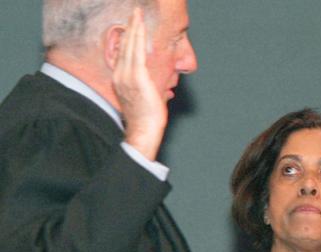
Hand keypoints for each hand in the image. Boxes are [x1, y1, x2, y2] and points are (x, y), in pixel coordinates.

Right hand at [112, 7, 167, 160]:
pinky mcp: (137, 77)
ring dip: (134, 28)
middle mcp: (120, 75)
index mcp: (120, 80)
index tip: (130, 26)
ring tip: (136, 14)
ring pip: (130, 46)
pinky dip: (138, 38)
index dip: (126, 38)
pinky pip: (137, 52)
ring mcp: (128, 76)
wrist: (144, 130)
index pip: (122, 54)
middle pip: (124, 45)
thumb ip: (145, 88)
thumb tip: (159, 87)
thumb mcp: (143, 99)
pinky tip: (140, 27)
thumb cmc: (146, 118)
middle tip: (134, 12)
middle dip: (129, 27)